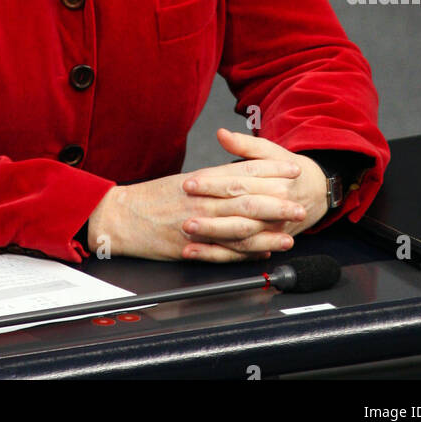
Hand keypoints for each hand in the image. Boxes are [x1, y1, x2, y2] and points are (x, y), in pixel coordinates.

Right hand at [85, 134, 322, 261]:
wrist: (121, 215)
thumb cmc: (151, 198)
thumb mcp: (185, 179)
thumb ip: (214, 177)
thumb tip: (240, 174)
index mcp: (203, 179)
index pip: (243, 170)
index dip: (271, 169)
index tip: (293, 168)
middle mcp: (203, 199)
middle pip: (247, 198)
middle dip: (277, 201)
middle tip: (300, 204)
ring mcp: (198, 223)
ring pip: (240, 225)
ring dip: (268, 229)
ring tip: (289, 233)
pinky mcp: (192, 245)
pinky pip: (225, 250)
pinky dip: (246, 252)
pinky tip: (262, 252)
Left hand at [177, 129, 330, 261]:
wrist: (316, 193)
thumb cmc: (289, 172)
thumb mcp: (270, 151)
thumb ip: (245, 144)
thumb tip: (222, 134)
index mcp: (274, 182)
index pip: (238, 183)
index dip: (212, 184)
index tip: (189, 184)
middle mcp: (273, 207)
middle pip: (238, 212)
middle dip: (210, 216)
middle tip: (184, 216)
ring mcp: (270, 228)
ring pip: (239, 236)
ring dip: (212, 238)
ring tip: (187, 236)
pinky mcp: (265, 242)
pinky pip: (240, 253)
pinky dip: (217, 255)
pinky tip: (195, 253)